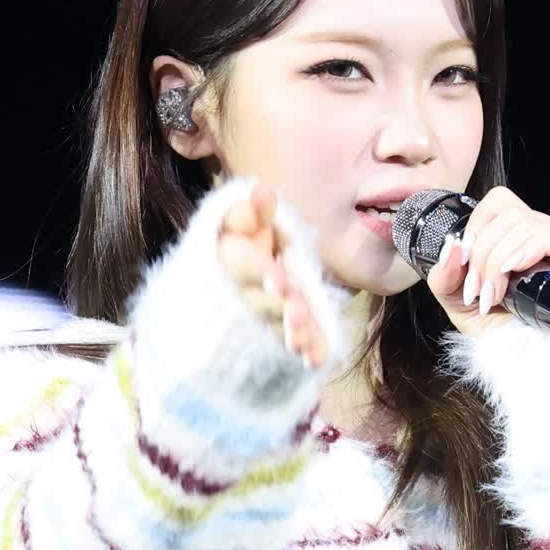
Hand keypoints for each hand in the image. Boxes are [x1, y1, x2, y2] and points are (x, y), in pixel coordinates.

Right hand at [217, 180, 328, 369]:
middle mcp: (241, 289)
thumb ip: (254, 213)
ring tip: (304, 342)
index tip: (282, 284)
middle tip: (298, 314)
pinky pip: (289, 344)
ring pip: (272, 326)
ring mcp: (256, 316)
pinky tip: (316, 359)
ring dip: (290, 333)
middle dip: (278, 307)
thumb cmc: (246, 244)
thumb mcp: (247, 225)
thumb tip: (262, 189)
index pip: (242, 264)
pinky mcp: (273, 334)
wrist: (232, 284)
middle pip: (257, 300)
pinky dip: (305, 351)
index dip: (262, 274)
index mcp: (232, 258)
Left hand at [425, 186, 549, 337]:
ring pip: (527, 222)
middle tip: (480, 293)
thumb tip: (451, 248)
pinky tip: (514, 269)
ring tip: (494, 296)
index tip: (465, 271)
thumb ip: (445, 278)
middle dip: (483, 254)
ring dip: (499, 259)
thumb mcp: (464, 309)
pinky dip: (529, 247)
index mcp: (523, 240)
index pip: (499, 204)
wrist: (541, 371)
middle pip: (508, 213)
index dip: (475, 230)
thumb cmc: (508, 339)